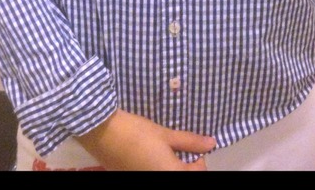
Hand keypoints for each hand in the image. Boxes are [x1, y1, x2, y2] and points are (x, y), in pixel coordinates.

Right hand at [75, 108, 215, 170]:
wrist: (104, 133)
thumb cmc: (138, 132)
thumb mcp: (164, 134)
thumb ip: (189, 141)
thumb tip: (211, 143)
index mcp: (172, 174)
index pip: (197, 173)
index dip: (199, 160)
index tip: (194, 146)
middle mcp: (159, 181)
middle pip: (181, 175)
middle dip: (185, 166)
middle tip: (180, 148)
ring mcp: (144, 181)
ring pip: (165, 175)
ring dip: (170, 167)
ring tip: (165, 150)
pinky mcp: (130, 178)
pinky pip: (151, 174)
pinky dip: (156, 168)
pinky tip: (150, 155)